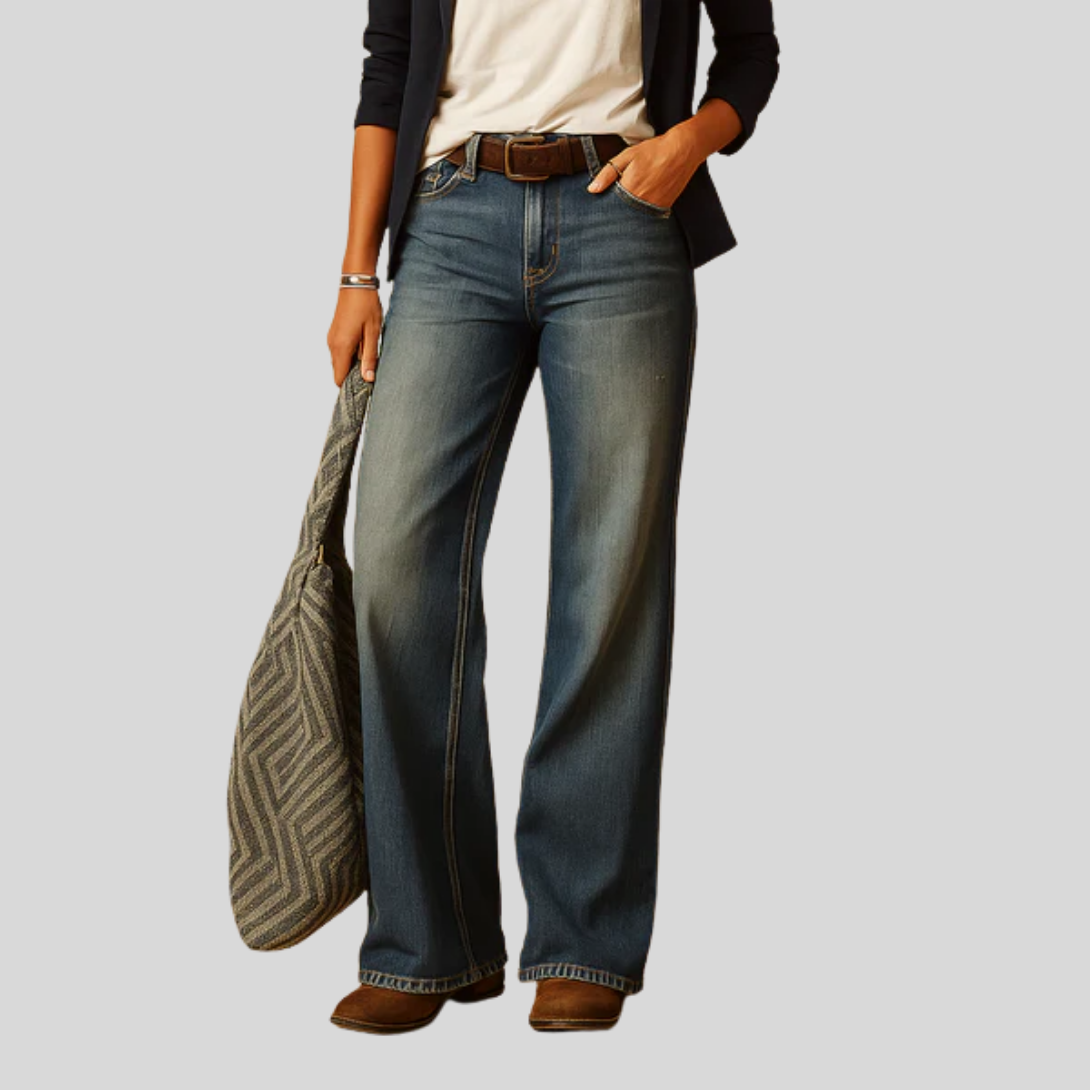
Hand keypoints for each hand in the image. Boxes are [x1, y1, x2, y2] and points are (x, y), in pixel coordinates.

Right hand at [328, 286, 382, 386]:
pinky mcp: (334, 333)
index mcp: (341, 347)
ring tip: (369, 359)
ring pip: (339, 362)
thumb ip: (370, 357)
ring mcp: (331, 338)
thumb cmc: (366, 305)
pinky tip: (363, 348)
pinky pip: (339, 352)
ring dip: (352, 365)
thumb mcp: (373, 333)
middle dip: (352, 377)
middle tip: (370, 373)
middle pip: (338, 372)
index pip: (339, 378)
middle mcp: (332, 345)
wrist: (356, 282)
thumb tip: (368, 379)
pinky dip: (349, 355)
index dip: (350, 386)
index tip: (364, 388)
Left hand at [586, 129, 702, 208]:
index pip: (611, 207)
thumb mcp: (627, 156)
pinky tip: (646, 196)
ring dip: (631, 211)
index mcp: (629, 189)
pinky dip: (644, 209)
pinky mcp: (664, 207)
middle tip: (622, 198)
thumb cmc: (654, 151)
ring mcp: (654, 207)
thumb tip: (592, 189)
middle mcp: (642, 202)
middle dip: (619, 210)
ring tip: (637, 193)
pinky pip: (649, 214)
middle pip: (623, 214)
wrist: (682, 150)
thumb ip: (607, 173)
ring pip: (636, 215)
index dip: (606, 206)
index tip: (604, 204)